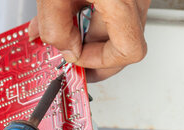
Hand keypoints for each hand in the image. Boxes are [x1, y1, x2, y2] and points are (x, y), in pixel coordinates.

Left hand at [29, 0, 149, 81]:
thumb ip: (55, 25)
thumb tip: (65, 50)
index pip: (128, 51)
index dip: (101, 62)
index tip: (76, 58)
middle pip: (125, 44)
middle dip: (92, 55)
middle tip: (69, 60)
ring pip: (118, 28)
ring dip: (88, 36)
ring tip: (59, 33)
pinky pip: (115, 12)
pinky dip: (91, 18)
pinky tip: (67, 14)